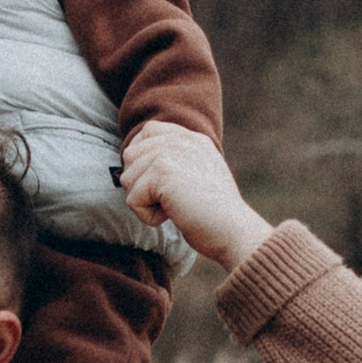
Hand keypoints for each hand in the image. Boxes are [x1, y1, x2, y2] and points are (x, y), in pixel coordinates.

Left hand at [119, 123, 274, 271]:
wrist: (234, 231)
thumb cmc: (214, 216)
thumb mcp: (197, 178)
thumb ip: (174, 163)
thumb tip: (130, 170)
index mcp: (192, 139)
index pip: (148, 131)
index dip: (142, 158)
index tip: (159, 184)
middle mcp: (182, 140)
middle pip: (130, 154)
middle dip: (140, 184)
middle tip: (168, 200)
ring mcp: (172, 152)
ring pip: (127, 177)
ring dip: (144, 201)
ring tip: (173, 207)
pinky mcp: (163, 170)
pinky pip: (132, 198)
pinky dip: (148, 216)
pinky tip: (173, 216)